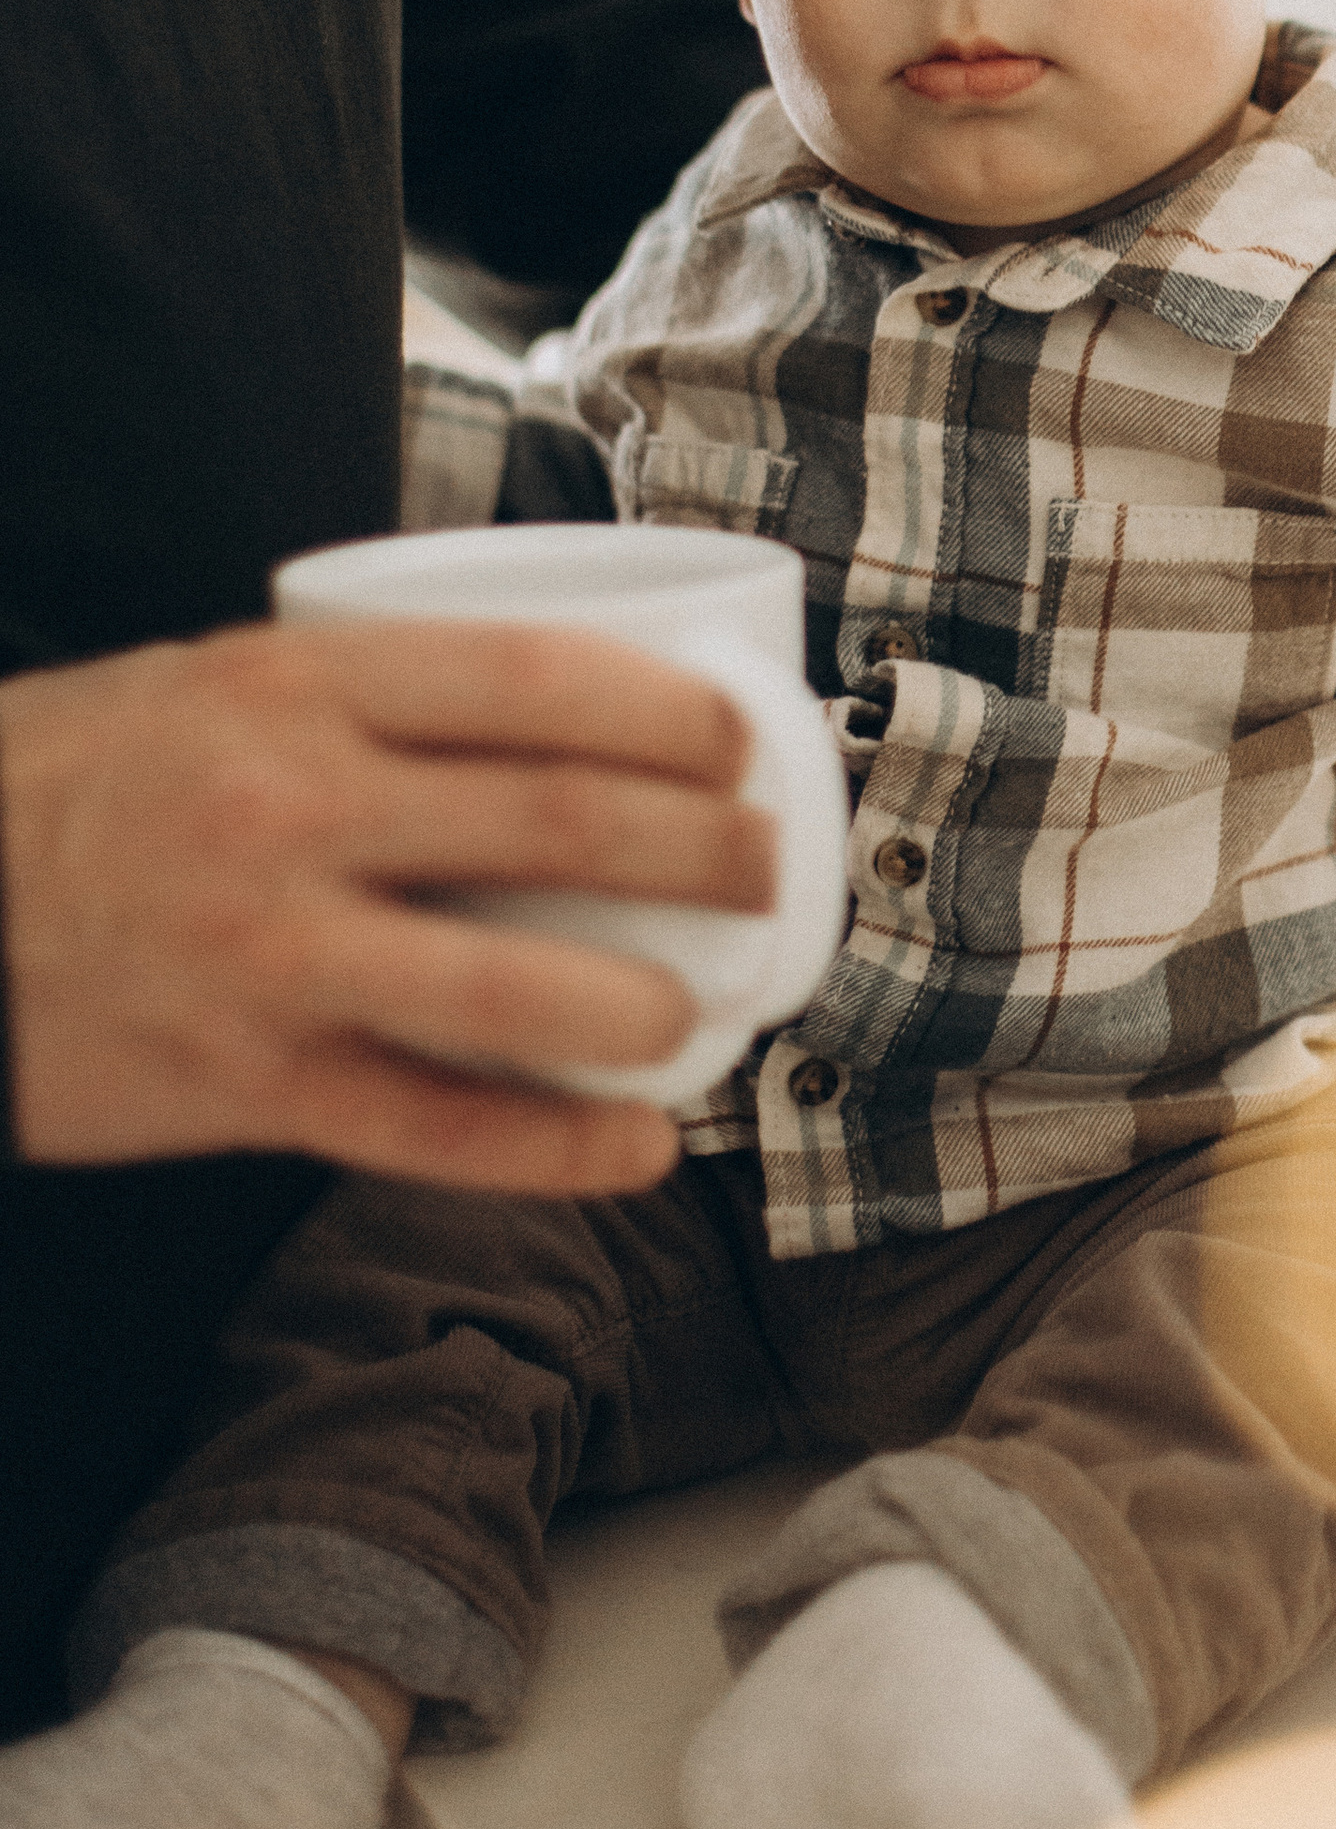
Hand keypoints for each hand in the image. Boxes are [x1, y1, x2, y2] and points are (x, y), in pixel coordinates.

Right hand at [1, 620, 777, 1185]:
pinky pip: (433, 1129)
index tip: (739, 737)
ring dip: (647, 1008)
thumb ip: (368, 696)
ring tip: (709, 1012)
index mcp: (300, 685)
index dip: (671, 710)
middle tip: (766, 864)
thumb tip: (560, 706)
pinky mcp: (244, 1084)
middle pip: (564, 821)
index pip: (538, 680)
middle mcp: (296, 808)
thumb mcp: (218, 680)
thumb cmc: (77, 781)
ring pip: (518, 988)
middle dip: (706, 847)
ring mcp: (274, 952)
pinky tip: (635, 1148)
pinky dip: (554, 1149)